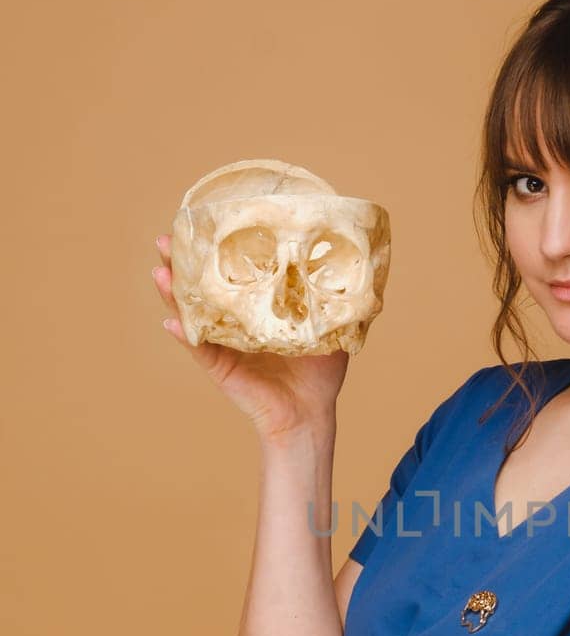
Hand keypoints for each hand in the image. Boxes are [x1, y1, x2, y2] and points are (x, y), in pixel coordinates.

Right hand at [152, 233, 349, 440]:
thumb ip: (329, 299)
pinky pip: (198, 347)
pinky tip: (170, 320)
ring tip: (160, 271)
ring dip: (172, 292)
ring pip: (190, 313)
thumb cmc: (319, 371)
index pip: (229, 273)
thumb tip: (343, 263)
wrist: (310, 412)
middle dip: (180, 262)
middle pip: (199, 286)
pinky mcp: (218, 366)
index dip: (214, 250)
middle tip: (167, 240)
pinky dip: (183, 334)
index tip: (201, 224)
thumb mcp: (328, 326)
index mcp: (255, 308)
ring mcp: (221, 343)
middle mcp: (232, 321)